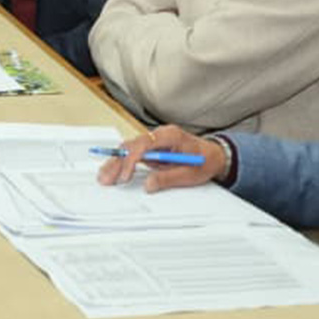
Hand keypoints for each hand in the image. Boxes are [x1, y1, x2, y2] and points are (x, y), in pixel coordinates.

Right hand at [96, 125, 226, 192]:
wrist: (214, 155)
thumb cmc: (205, 160)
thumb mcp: (190, 174)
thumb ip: (168, 178)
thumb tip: (149, 184)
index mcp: (170, 135)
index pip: (143, 144)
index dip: (131, 160)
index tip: (125, 175)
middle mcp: (159, 134)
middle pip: (131, 145)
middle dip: (117, 162)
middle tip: (106, 177)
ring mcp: (154, 140)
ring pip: (128, 148)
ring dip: (115, 163)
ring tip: (104, 176)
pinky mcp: (150, 147)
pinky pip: (132, 152)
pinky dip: (121, 162)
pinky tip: (111, 170)